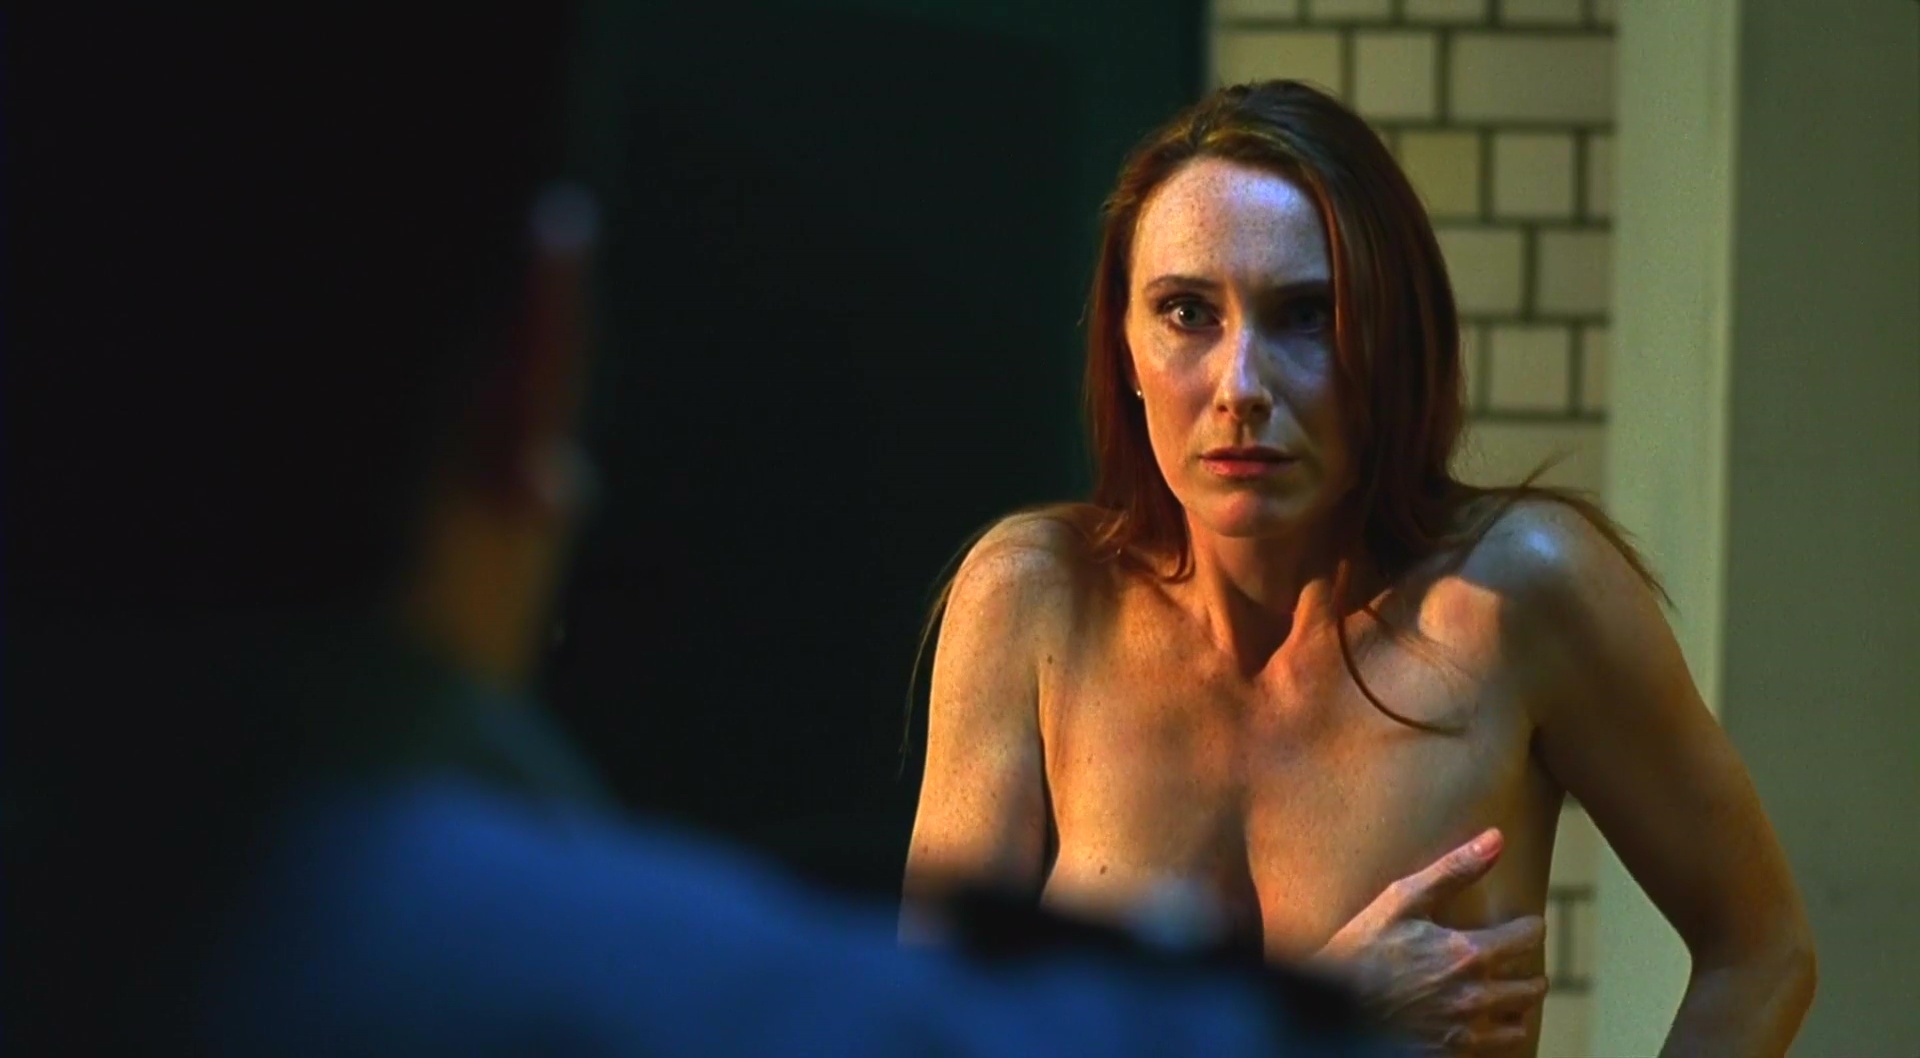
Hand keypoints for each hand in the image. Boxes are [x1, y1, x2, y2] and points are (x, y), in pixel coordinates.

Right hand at [1311, 829, 1548, 1054]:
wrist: (1333, 1009)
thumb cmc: (1360, 951)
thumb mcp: (1400, 901)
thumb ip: (1453, 869)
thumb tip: (1496, 838)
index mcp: (1469, 953)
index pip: (1529, 938)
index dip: (1530, 927)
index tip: (1525, 924)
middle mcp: (1476, 995)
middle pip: (1533, 986)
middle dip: (1530, 969)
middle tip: (1517, 960)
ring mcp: (1466, 1030)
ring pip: (1520, 1023)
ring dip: (1519, 1005)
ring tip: (1507, 993)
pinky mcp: (1452, 1052)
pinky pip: (1499, 1048)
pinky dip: (1499, 1033)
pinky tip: (1484, 1021)